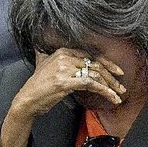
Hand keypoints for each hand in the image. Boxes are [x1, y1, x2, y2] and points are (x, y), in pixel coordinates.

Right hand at [0, 48, 125, 146]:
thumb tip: (42, 46)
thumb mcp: (43, 64)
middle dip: (111, 76)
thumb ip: (47, 54)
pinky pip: (91, 84)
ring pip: (95, 74)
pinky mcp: (65, 81)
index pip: (91, 55)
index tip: (117, 72)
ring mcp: (65, 68)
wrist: (27, 100)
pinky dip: (104, 91)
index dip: (107, 63)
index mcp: (63, 51)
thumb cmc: (38, 86)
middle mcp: (65, 56)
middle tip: (121, 86)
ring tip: (118, 94)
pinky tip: (111, 97)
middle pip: (95, 64)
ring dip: (110, 86)